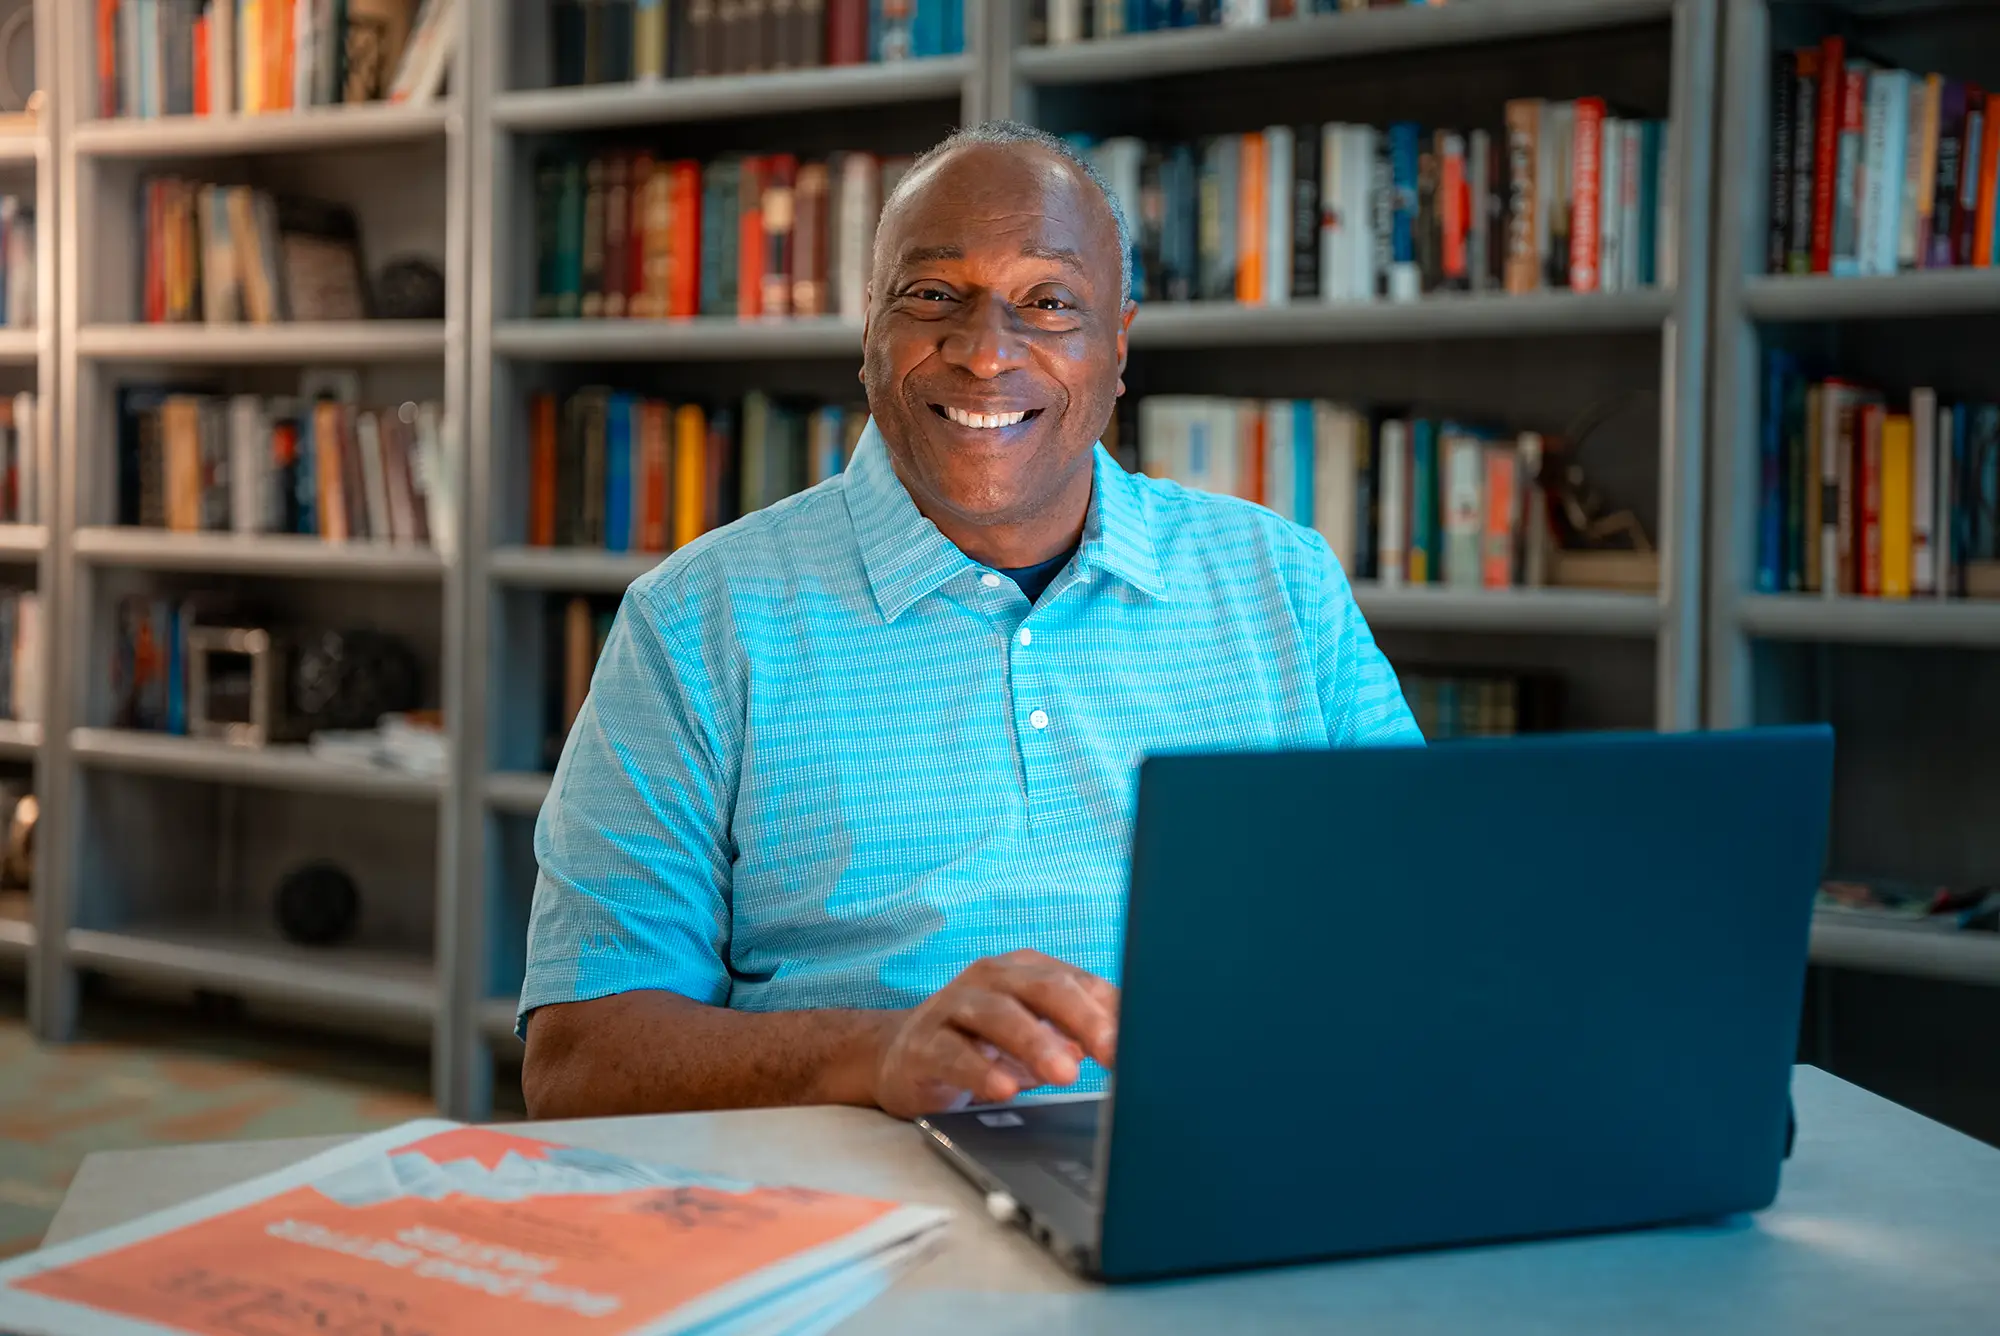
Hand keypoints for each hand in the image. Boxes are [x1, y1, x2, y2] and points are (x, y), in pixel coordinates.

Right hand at [873, 950, 1119, 1118]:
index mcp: (1026, 972)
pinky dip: (981, 1071)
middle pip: (1043, 988)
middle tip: (1111, 1052)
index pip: (1078, 983)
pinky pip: (953, 1054)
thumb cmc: (983, 1045)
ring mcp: (953, 1007)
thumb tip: (1132, 1048)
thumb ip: (1079, 1036)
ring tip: (1064, 1073)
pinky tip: (1003, 1088)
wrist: (901, 1057)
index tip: (1142, 1043)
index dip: (1112, 1012)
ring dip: (1035, 1042)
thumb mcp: (1036, 1036)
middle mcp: (991, 979)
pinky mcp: (923, 1044)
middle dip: (1082, 1018)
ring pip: (998, 1015)